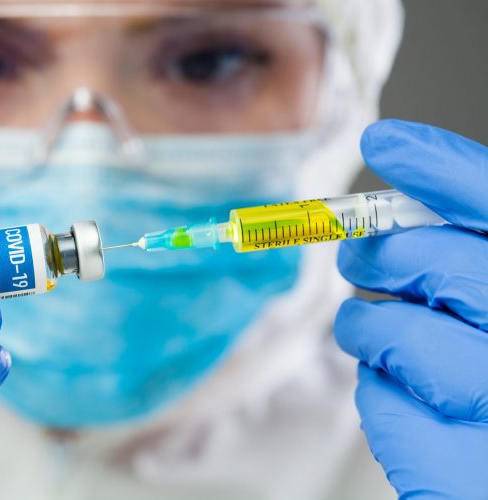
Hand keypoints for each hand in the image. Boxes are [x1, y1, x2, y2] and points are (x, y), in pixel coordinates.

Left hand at [334, 120, 487, 498]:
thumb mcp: (487, 296)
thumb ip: (461, 253)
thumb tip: (394, 191)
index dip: (438, 169)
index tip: (382, 141)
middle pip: (433, 261)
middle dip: (376, 253)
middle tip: (355, 257)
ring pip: (392, 330)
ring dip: (367, 329)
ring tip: (380, 339)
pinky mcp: (461, 465)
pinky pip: (379, 397)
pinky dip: (378, 389)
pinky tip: (409, 398)